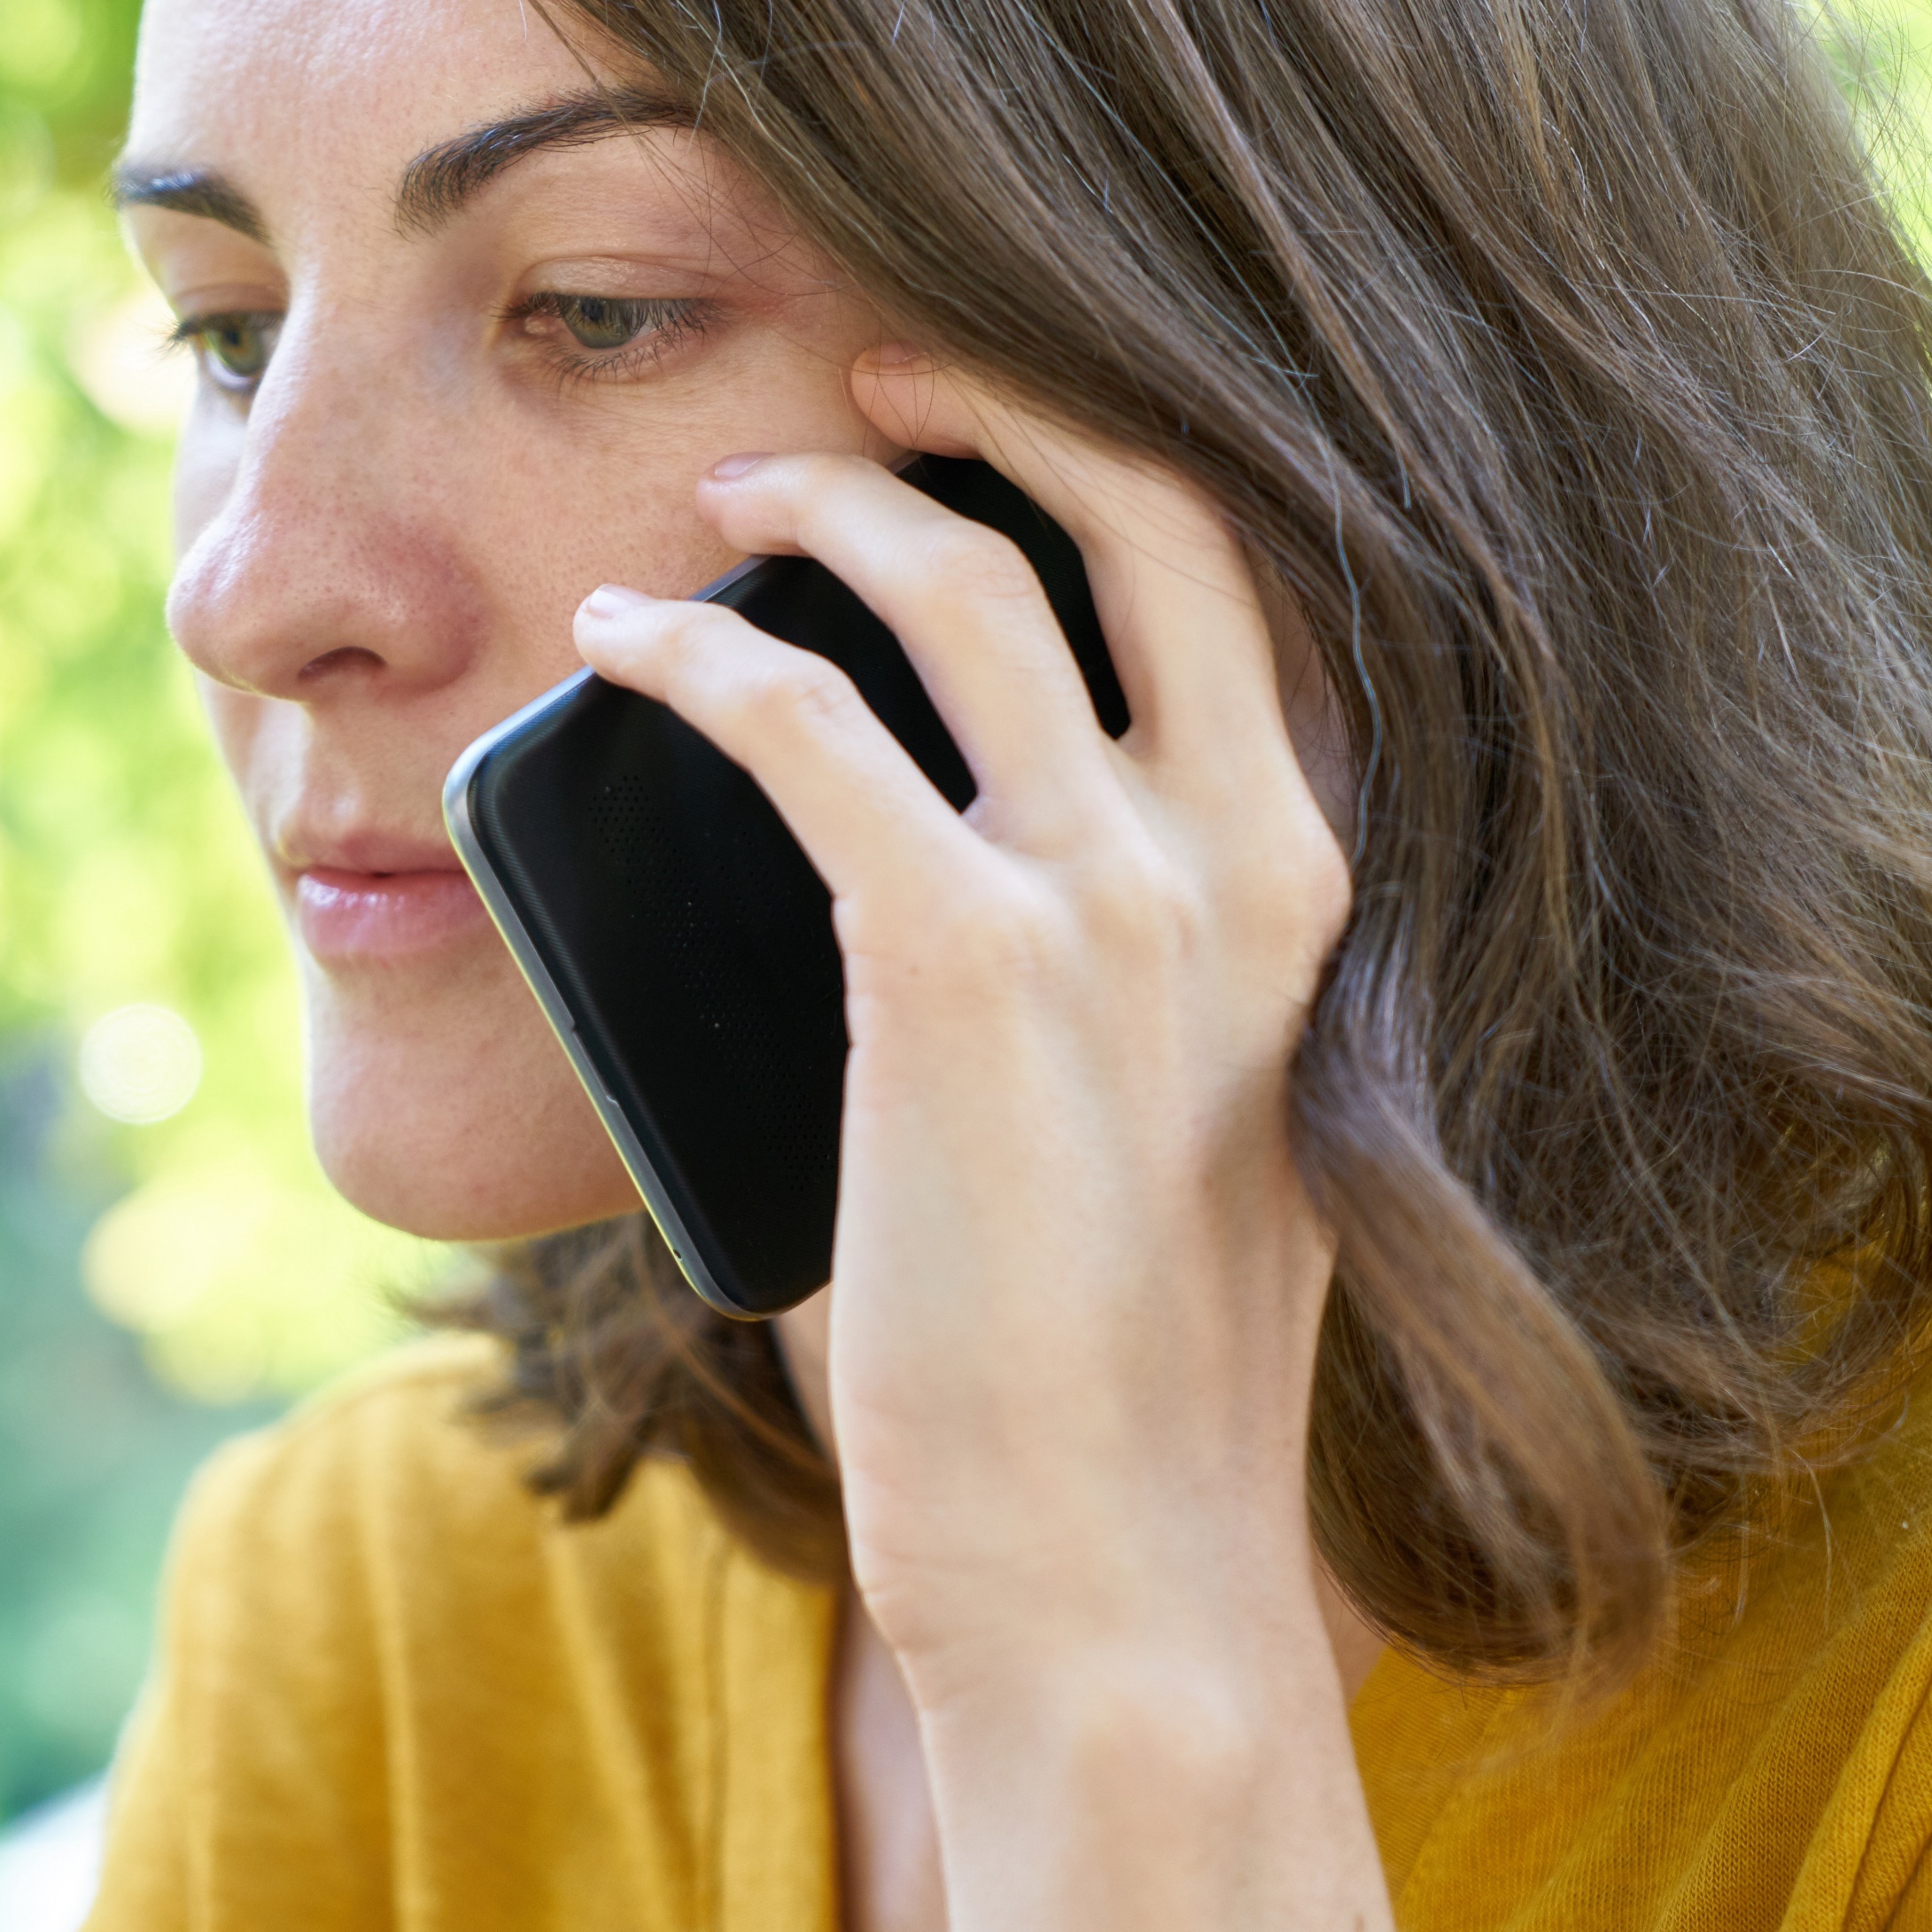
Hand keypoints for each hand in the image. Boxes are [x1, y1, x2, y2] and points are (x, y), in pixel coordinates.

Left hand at [572, 349, 1411, 1931]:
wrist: (1118, 1570)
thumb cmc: (1106, 1374)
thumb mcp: (1162, 1118)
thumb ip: (1094, 966)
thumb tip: (896, 846)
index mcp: (1313, 893)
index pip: (1254, 591)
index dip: (1124, 461)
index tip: (998, 414)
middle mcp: (1249, 863)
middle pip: (1155, 514)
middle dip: (1009, 399)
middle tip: (879, 361)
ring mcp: (1120, 904)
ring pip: (968, 584)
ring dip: (829, 500)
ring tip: (721, 492)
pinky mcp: (967, 962)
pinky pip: (802, 724)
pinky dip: (695, 659)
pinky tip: (618, 646)